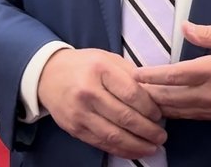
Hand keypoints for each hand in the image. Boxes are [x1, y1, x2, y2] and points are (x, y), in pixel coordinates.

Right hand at [37, 48, 164, 158]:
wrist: (48, 74)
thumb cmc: (85, 65)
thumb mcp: (108, 59)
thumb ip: (131, 75)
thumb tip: (156, 96)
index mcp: (100, 70)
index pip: (131, 93)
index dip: (149, 107)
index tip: (160, 115)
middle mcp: (88, 92)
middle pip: (124, 117)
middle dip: (147, 130)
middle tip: (162, 136)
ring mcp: (79, 112)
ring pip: (113, 135)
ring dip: (136, 145)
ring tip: (152, 148)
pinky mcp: (73, 128)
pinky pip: (100, 143)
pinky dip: (120, 149)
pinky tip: (134, 151)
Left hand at [135, 22, 210, 120]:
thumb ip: (206, 33)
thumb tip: (184, 27)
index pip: (175, 75)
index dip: (153, 76)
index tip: (136, 74)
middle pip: (172, 98)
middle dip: (150, 95)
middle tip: (131, 90)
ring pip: (180, 111)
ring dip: (160, 106)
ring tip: (142, 101)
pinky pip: (192, 117)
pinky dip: (176, 113)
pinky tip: (166, 109)